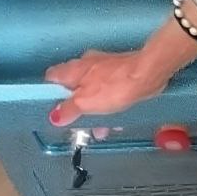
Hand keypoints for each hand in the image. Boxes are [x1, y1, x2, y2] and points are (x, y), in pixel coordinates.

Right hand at [43, 47, 170, 127]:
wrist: (147, 75)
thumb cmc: (115, 87)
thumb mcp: (85, 102)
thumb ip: (67, 109)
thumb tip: (54, 116)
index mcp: (74, 69)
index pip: (52, 77)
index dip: (48, 93)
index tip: (51, 109)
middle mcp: (87, 64)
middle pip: (72, 87)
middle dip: (74, 107)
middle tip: (77, 125)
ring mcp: (104, 68)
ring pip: (91, 91)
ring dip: (93, 110)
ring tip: (100, 131)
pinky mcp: (120, 74)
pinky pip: (108, 92)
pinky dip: (108, 105)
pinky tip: (114, 121)